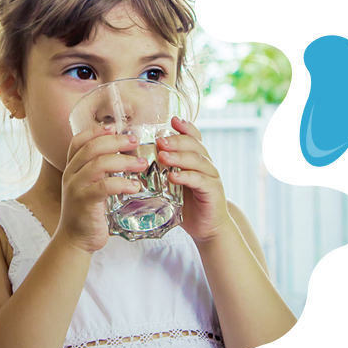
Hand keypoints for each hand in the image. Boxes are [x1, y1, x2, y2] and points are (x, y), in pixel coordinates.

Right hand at [58, 123, 148, 254]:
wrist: (75, 240)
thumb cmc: (87, 213)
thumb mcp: (88, 187)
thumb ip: (98, 172)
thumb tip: (122, 155)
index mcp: (72, 168)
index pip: (79, 141)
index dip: (97, 131)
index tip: (116, 128)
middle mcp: (71, 174)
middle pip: (92, 148)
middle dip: (117, 141)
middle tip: (135, 141)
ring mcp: (76, 188)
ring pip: (99, 164)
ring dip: (124, 161)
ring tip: (142, 165)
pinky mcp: (84, 203)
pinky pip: (105, 186)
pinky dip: (123, 184)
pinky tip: (136, 187)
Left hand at [156, 116, 231, 243]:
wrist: (208, 227)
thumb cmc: (187, 205)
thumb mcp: (172, 186)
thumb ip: (160, 173)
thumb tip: (133, 162)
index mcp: (196, 160)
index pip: (194, 137)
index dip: (185, 127)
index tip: (172, 119)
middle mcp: (206, 165)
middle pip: (195, 145)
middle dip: (177, 140)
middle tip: (159, 141)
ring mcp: (211, 177)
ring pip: (197, 160)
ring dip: (179, 157)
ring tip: (162, 156)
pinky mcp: (213, 191)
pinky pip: (200, 180)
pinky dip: (186, 177)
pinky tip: (173, 177)